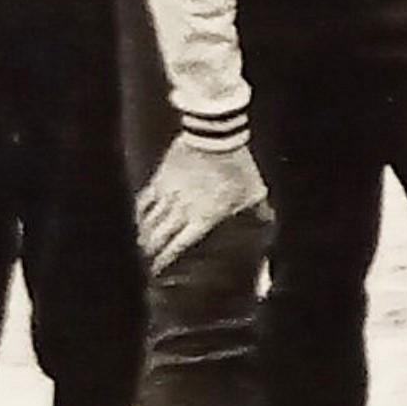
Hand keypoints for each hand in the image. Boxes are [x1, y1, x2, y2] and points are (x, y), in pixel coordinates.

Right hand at [137, 139, 268, 266]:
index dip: (165, 259)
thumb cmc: (238, 165)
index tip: (158, 269)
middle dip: (150, 250)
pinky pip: (144, 199)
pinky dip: (140, 211)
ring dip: (143, 234)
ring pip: (148, 220)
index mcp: (203, 217)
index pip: (178, 245)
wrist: (216, 136)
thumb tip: (268, 222)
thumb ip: (258, 211)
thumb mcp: (253, 191)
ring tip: (141, 243)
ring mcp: (168, 194)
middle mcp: (181, 210)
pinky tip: (138, 217)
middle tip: (146, 259)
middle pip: (158, 236)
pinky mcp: (160, 177)